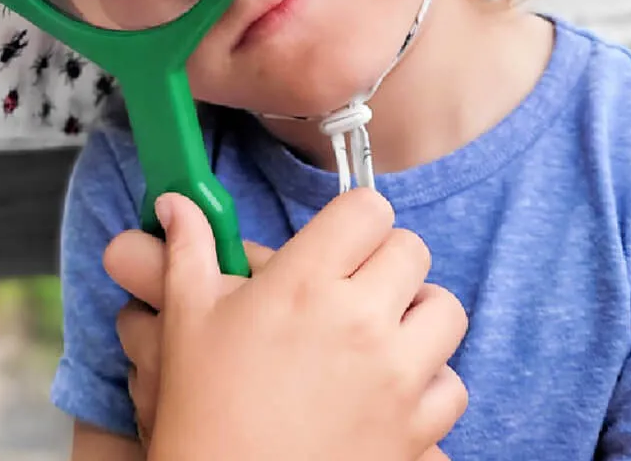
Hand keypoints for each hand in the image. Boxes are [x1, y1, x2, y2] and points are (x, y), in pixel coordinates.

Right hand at [103, 189, 467, 460]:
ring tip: (381, 331)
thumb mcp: (188, 319)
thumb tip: (176, 201)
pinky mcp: (416, 429)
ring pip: (445, 309)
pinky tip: (392, 388)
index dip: (355, 217)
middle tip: (354, 285)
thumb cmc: (202, 410)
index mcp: (304, 282)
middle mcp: (359, 319)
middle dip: (384, 259)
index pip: (368, 208)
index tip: (338, 239)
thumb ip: (190, 248)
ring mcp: (395, 376)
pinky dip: (431, 382)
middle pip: (411, 248)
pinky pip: (453, 383)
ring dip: (417, 313)